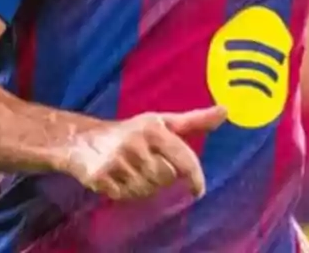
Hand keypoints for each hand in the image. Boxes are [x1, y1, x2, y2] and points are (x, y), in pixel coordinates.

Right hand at [62, 106, 227, 200]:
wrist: (83, 139)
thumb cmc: (132, 132)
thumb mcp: (162, 122)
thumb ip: (195, 120)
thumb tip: (226, 110)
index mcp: (154, 128)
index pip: (184, 159)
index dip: (195, 178)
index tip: (198, 191)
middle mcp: (135, 143)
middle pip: (166, 178)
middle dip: (162, 175)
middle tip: (149, 164)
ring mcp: (117, 161)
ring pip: (148, 190)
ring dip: (145, 186)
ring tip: (133, 170)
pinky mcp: (101, 178)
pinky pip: (127, 197)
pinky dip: (127, 192)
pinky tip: (120, 178)